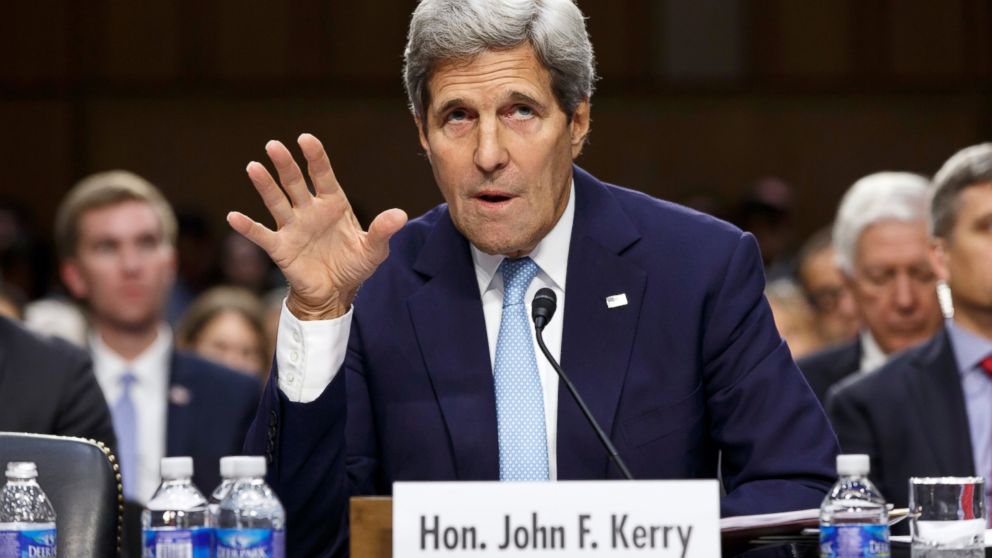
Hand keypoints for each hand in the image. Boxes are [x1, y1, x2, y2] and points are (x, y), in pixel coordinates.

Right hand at [227, 133, 407, 319]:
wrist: (335, 292)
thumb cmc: (353, 265)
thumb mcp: (373, 250)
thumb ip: (383, 231)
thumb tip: (400, 215)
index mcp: (333, 204)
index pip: (322, 175)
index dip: (315, 157)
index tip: (306, 139)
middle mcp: (309, 210)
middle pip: (294, 182)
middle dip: (285, 164)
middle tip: (274, 145)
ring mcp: (293, 227)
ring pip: (276, 201)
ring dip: (265, 186)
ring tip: (253, 167)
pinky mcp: (281, 248)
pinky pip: (262, 235)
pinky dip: (248, 227)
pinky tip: (234, 217)